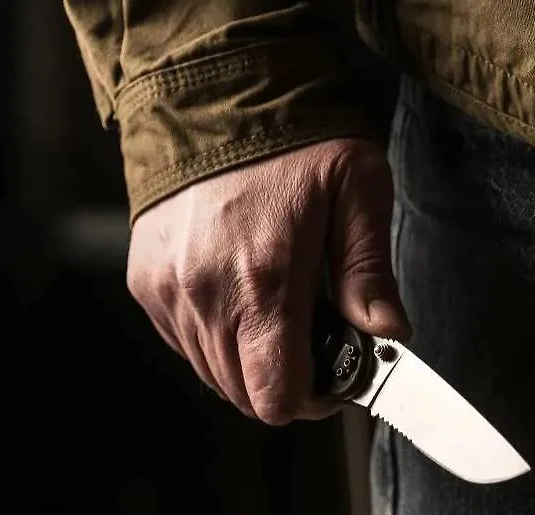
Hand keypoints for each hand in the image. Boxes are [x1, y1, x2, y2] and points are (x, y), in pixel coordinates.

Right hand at [125, 139, 410, 423]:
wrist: (214, 92)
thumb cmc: (295, 139)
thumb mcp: (357, 190)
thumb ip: (370, 272)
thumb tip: (389, 335)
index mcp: (262, 279)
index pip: (275, 394)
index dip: (311, 401)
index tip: (334, 380)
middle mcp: (205, 293)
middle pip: (242, 393)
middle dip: (284, 383)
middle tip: (315, 346)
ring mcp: (168, 289)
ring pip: (210, 373)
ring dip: (250, 363)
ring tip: (280, 317)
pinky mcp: (146, 280)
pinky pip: (182, 341)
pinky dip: (215, 338)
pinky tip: (242, 301)